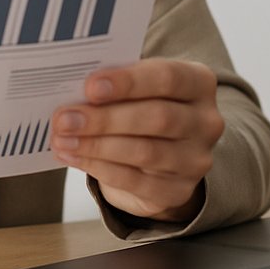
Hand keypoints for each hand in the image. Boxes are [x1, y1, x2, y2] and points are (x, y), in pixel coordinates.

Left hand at [51, 59, 223, 222]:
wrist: (161, 152)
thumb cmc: (142, 105)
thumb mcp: (137, 86)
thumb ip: (115, 83)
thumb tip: (71, 87)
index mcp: (198, 82)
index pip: (168, 77)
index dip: (129, 81)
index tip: (90, 86)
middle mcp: (205, 122)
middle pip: (158, 118)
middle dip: (105, 119)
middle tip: (65, 118)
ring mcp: (195, 160)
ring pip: (145, 152)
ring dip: (97, 146)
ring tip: (63, 139)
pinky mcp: (177, 191)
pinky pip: (135, 181)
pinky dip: (99, 168)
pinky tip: (73, 158)